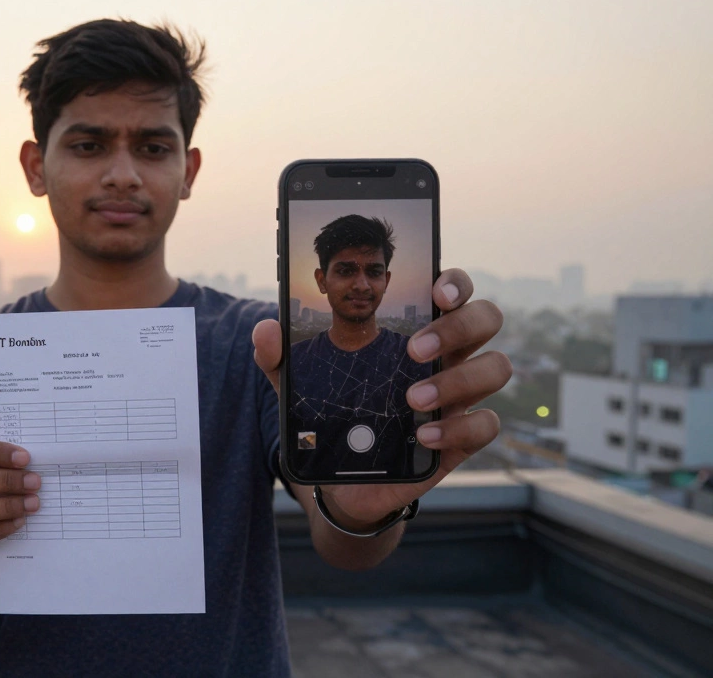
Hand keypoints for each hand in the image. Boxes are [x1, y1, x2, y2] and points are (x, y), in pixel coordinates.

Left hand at [252, 268, 511, 525]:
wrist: (342, 480)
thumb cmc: (331, 414)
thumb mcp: (299, 384)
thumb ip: (279, 355)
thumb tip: (266, 329)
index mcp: (417, 329)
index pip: (454, 290)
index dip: (455, 282)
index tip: (436, 290)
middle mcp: (448, 355)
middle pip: (486, 319)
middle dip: (458, 327)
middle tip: (413, 348)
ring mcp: (460, 395)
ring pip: (496, 368)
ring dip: (457, 379)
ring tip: (412, 399)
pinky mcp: (462, 438)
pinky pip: (485, 425)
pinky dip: (458, 428)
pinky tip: (423, 437)